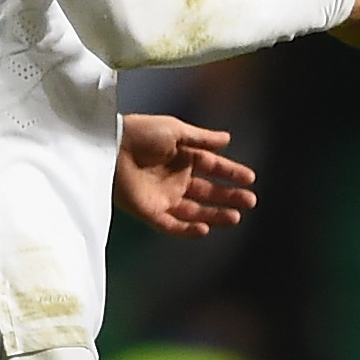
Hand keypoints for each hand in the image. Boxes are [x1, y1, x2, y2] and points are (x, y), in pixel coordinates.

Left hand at [115, 114, 256, 236]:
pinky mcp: (149, 211)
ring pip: (195, 211)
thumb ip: (202, 138)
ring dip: (215, 214)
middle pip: (208, 192)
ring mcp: (163, 196)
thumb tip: (228, 139)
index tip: (250, 179)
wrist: (109, 146)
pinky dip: (187, 230)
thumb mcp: (175, 130)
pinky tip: (205, 229)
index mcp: (182, 157)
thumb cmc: (140, 133)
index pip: (212, 167)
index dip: (231, 173)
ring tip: (236, 217)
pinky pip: (171, 225)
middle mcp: (175, 178)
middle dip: (230, 196)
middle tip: (250, 201)